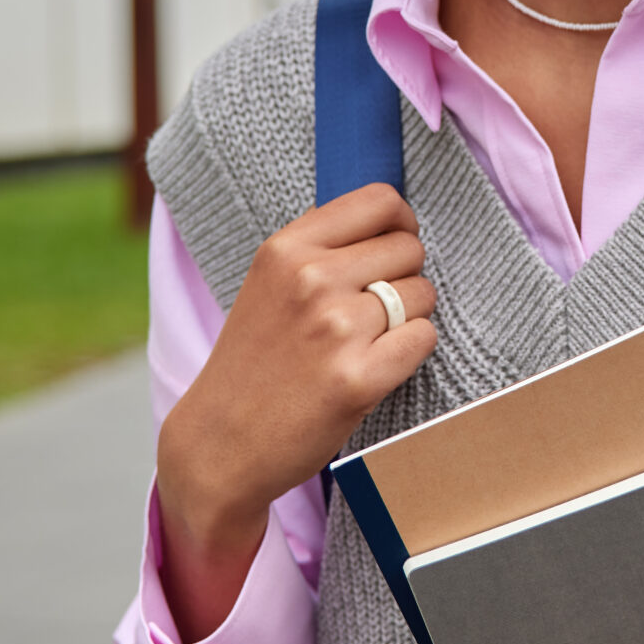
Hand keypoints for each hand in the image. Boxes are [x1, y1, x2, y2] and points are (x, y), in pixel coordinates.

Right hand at [155, 184, 436, 639]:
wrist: (220, 443)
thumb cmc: (252, 364)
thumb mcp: (268, 284)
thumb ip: (319, 248)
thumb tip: (388, 219)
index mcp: (286, 249)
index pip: (380, 200)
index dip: (400, 222)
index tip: (394, 244)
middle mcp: (311, 280)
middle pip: (408, 247)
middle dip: (404, 275)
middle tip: (373, 309)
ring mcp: (336, 329)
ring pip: (422, 294)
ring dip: (411, 317)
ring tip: (370, 342)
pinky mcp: (358, 379)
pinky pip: (424, 339)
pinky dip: (412, 351)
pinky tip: (379, 366)